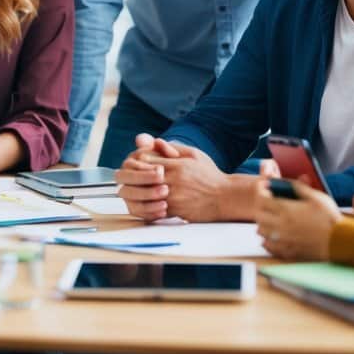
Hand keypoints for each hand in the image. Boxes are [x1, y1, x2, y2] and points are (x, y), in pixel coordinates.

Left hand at [119, 135, 235, 221]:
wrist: (226, 197)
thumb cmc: (210, 175)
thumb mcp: (195, 155)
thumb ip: (175, 148)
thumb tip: (157, 142)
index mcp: (176, 165)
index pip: (146, 161)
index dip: (136, 163)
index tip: (133, 164)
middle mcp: (173, 180)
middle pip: (143, 178)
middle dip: (133, 178)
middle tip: (127, 179)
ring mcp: (174, 197)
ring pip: (146, 195)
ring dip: (138, 194)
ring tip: (132, 193)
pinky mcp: (177, 211)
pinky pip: (155, 210)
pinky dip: (148, 208)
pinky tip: (144, 205)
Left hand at [253, 178, 341, 259]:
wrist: (340, 242)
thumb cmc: (330, 219)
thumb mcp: (317, 198)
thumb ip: (299, 188)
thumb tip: (286, 182)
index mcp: (287, 210)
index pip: (262, 199)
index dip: (262, 192)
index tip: (265, 190)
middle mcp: (281, 225)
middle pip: (258, 215)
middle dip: (261, 207)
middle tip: (268, 205)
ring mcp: (283, 240)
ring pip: (261, 231)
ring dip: (264, 224)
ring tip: (272, 221)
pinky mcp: (288, 252)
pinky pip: (268, 246)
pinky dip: (268, 240)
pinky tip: (275, 237)